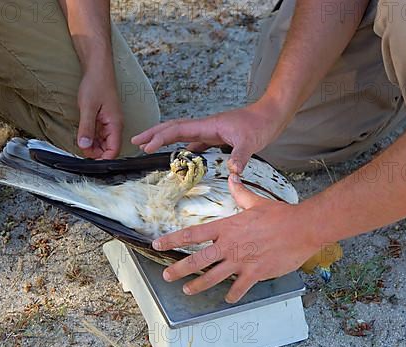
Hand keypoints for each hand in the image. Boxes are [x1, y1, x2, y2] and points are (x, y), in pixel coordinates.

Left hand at [76, 70, 122, 158]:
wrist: (98, 69)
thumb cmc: (96, 84)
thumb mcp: (88, 107)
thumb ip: (86, 128)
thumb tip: (84, 146)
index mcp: (115, 125)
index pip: (114, 151)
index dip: (102, 158)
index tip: (89, 159)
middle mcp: (115, 126)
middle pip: (108, 149)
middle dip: (95, 153)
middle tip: (80, 148)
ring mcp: (109, 124)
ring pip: (103, 143)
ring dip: (92, 145)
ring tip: (81, 140)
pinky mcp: (104, 120)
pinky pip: (99, 135)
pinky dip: (91, 137)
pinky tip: (83, 134)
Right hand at [131, 99, 289, 173]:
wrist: (270, 116)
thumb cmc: (259, 125)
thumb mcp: (250, 142)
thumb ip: (240, 157)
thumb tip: (232, 171)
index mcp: (207, 126)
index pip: (177, 129)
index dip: (159, 137)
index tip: (145, 146)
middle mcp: (205, 127)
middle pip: (173, 128)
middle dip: (153, 133)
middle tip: (135, 141)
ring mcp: (209, 132)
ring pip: (181, 134)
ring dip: (164, 139)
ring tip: (149, 146)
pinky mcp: (216, 137)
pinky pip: (194, 142)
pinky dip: (183, 148)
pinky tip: (181, 157)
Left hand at [152, 174, 319, 302]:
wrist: (302, 228)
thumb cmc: (280, 215)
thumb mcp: (256, 202)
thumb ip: (240, 192)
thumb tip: (232, 177)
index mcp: (227, 227)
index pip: (193, 234)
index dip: (173, 239)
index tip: (158, 243)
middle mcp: (230, 245)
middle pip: (197, 260)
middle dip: (179, 269)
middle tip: (166, 275)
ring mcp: (242, 261)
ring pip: (213, 277)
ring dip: (198, 285)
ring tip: (188, 290)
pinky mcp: (255, 273)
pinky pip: (239, 288)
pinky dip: (233, 295)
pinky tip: (228, 298)